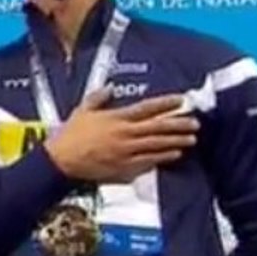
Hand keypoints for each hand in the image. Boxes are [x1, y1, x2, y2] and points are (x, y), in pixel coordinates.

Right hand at [45, 89, 199, 182]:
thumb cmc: (70, 135)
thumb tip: (109, 87)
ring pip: (157, 145)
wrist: (61, 160)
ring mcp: (126, 152)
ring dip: (176, 142)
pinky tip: (174, 155)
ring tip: (191, 139)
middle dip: (179, 124)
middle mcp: (125, 134)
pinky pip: (148, 162)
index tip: (181, 100)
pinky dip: (162, 158)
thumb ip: (98, 98)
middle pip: (158, 127)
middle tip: (195, 123)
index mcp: (116, 118)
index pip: (147, 108)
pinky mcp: (124, 168)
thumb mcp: (82, 111)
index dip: (166, 103)